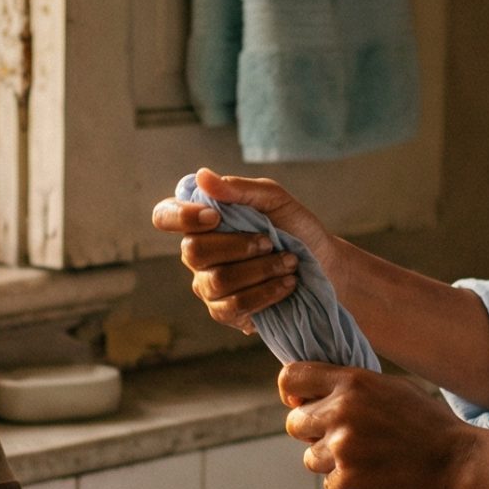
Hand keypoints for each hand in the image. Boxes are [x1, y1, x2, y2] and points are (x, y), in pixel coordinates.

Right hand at [150, 168, 334, 334]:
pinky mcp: (226, 312)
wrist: (324, 265)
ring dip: (260, 270)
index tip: (214, 217)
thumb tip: (202, 176)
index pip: (164, 216)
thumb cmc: (296, 228)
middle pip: (192, 252)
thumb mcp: (275, 199)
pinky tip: (286, 284)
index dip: (180, 217)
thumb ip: (238, 189)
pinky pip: (233, 306)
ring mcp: (208, 285)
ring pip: (217, 281)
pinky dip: (265, 293)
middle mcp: (198, 254)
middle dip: (239, 246)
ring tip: (289, 263)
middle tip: (270, 242)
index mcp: (202, 221)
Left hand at [279, 361, 478, 488]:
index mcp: (352, 381)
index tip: (301, 403)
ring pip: (310, 457)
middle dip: (312, 433)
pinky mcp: (347, 481)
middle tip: (343, 439)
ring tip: (367, 459)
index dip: (292, 392)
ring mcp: (341, 448)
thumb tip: (317, 393)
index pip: (291, 378)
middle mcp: (340, 411)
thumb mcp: (392, 388)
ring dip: (330, 462)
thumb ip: (353, 388)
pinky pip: (329, 484)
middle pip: (294, 423)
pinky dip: (348, 484)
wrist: (459, 464)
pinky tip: (375, 476)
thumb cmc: (430, 424)